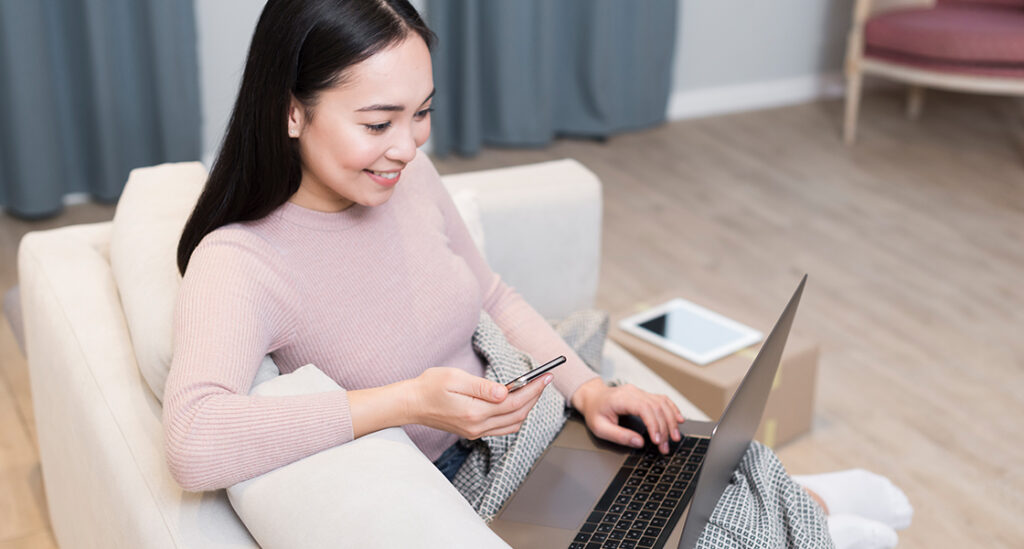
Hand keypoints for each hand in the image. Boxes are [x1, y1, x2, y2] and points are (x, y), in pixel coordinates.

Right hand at [409, 367, 551, 438]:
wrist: (411, 404)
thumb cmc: (429, 386)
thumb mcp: (454, 379)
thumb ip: (482, 387)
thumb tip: (506, 392)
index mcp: (474, 412)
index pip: (513, 403)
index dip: (533, 390)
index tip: (545, 377)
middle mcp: (477, 426)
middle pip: (517, 415)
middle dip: (534, 397)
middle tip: (544, 380)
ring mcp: (476, 432)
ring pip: (513, 424)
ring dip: (527, 407)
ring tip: (534, 389)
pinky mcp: (474, 432)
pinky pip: (503, 428)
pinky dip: (515, 415)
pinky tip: (517, 402)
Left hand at [571, 378, 684, 453]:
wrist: (592, 397)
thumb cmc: (595, 412)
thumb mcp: (600, 428)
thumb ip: (619, 436)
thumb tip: (639, 442)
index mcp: (621, 399)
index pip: (644, 409)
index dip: (654, 425)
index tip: (657, 440)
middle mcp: (633, 392)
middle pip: (656, 407)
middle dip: (664, 428)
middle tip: (665, 446)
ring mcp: (640, 392)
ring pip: (662, 403)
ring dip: (671, 420)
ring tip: (675, 437)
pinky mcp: (644, 395)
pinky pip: (662, 399)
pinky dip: (672, 409)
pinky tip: (679, 419)